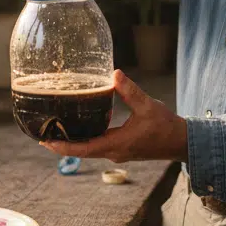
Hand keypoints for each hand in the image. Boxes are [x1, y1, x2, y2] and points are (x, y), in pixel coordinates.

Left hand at [41, 70, 187, 162]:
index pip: (84, 148)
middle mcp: (114, 152)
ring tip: (57, 132)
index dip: (63, 146)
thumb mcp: (147, 105)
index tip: (46, 142)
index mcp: (117, 143)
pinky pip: (98, 147)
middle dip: (62, 144)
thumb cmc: (166, 126)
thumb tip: (115, 73)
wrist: (181, 142)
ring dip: (73, 143)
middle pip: (82, 151)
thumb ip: (130, 90)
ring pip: (89, 150)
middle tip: (43, 135)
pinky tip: (80, 129)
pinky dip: (86, 141)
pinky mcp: (122, 149)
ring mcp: (118, 152)